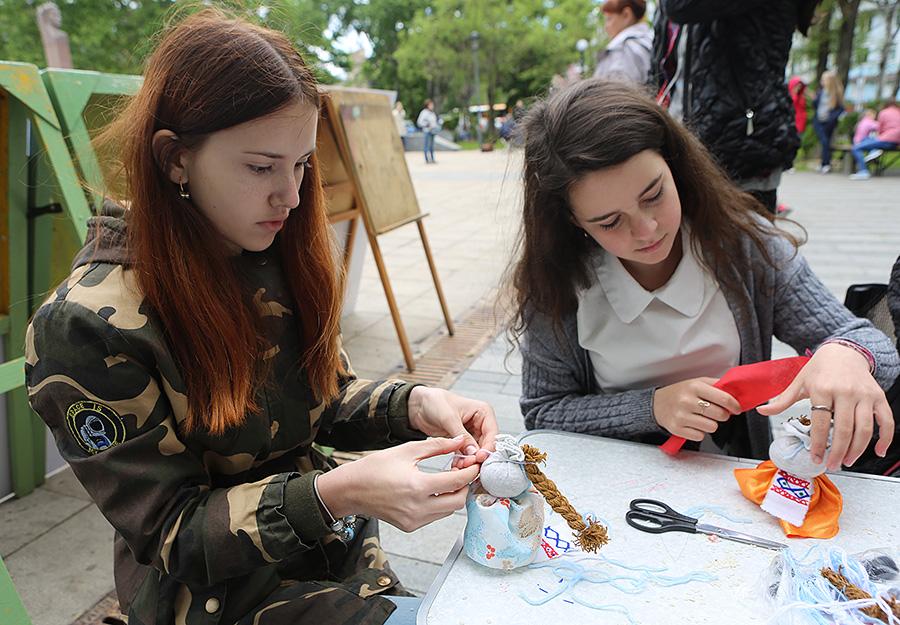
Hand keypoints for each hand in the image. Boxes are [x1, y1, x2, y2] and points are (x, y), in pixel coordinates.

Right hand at [316, 436, 478, 532]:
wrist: (350, 490)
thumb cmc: (375, 468)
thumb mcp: (407, 450)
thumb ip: (437, 446)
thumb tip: (460, 441)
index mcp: (417, 487)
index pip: (457, 481)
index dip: (470, 471)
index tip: (474, 462)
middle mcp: (417, 508)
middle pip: (458, 501)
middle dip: (464, 485)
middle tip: (462, 470)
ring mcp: (414, 521)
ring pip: (448, 511)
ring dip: (453, 495)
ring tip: (447, 478)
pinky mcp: (410, 526)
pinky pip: (435, 516)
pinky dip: (440, 503)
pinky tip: (434, 489)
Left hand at [407, 387, 497, 467]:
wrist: (418, 405)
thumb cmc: (434, 402)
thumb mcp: (449, 418)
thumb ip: (462, 436)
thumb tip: (474, 452)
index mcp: (483, 412)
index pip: (492, 433)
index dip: (488, 447)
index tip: (480, 458)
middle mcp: (480, 423)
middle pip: (486, 445)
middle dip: (477, 456)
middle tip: (468, 465)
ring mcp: (472, 433)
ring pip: (477, 452)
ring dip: (469, 460)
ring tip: (459, 466)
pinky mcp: (462, 441)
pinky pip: (467, 454)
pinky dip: (462, 460)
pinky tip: (456, 465)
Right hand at [653, 377, 741, 441]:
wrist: (656, 404)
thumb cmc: (679, 393)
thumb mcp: (696, 382)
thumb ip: (716, 385)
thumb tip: (736, 391)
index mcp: (694, 387)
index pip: (724, 398)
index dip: (734, 405)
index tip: (736, 408)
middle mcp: (687, 401)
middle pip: (720, 414)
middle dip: (723, 415)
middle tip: (716, 412)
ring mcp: (681, 416)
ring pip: (712, 427)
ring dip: (711, 424)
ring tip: (702, 418)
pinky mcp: (677, 429)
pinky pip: (700, 436)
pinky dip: (699, 432)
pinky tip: (693, 424)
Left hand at [758, 343, 893, 469]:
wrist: (844, 351)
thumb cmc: (820, 368)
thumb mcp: (799, 382)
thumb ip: (783, 400)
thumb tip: (762, 410)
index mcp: (823, 389)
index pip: (820, 423)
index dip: (818, 444)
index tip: (816, 458)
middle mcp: (845, 392)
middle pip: (844, 429)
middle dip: (838, 452)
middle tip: (833, 465)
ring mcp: (864, 395)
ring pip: (865, 429)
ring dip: (858, 449)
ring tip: (848, 461)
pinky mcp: (878, 397)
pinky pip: (886, 421)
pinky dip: (885, 438)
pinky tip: (878, 450)